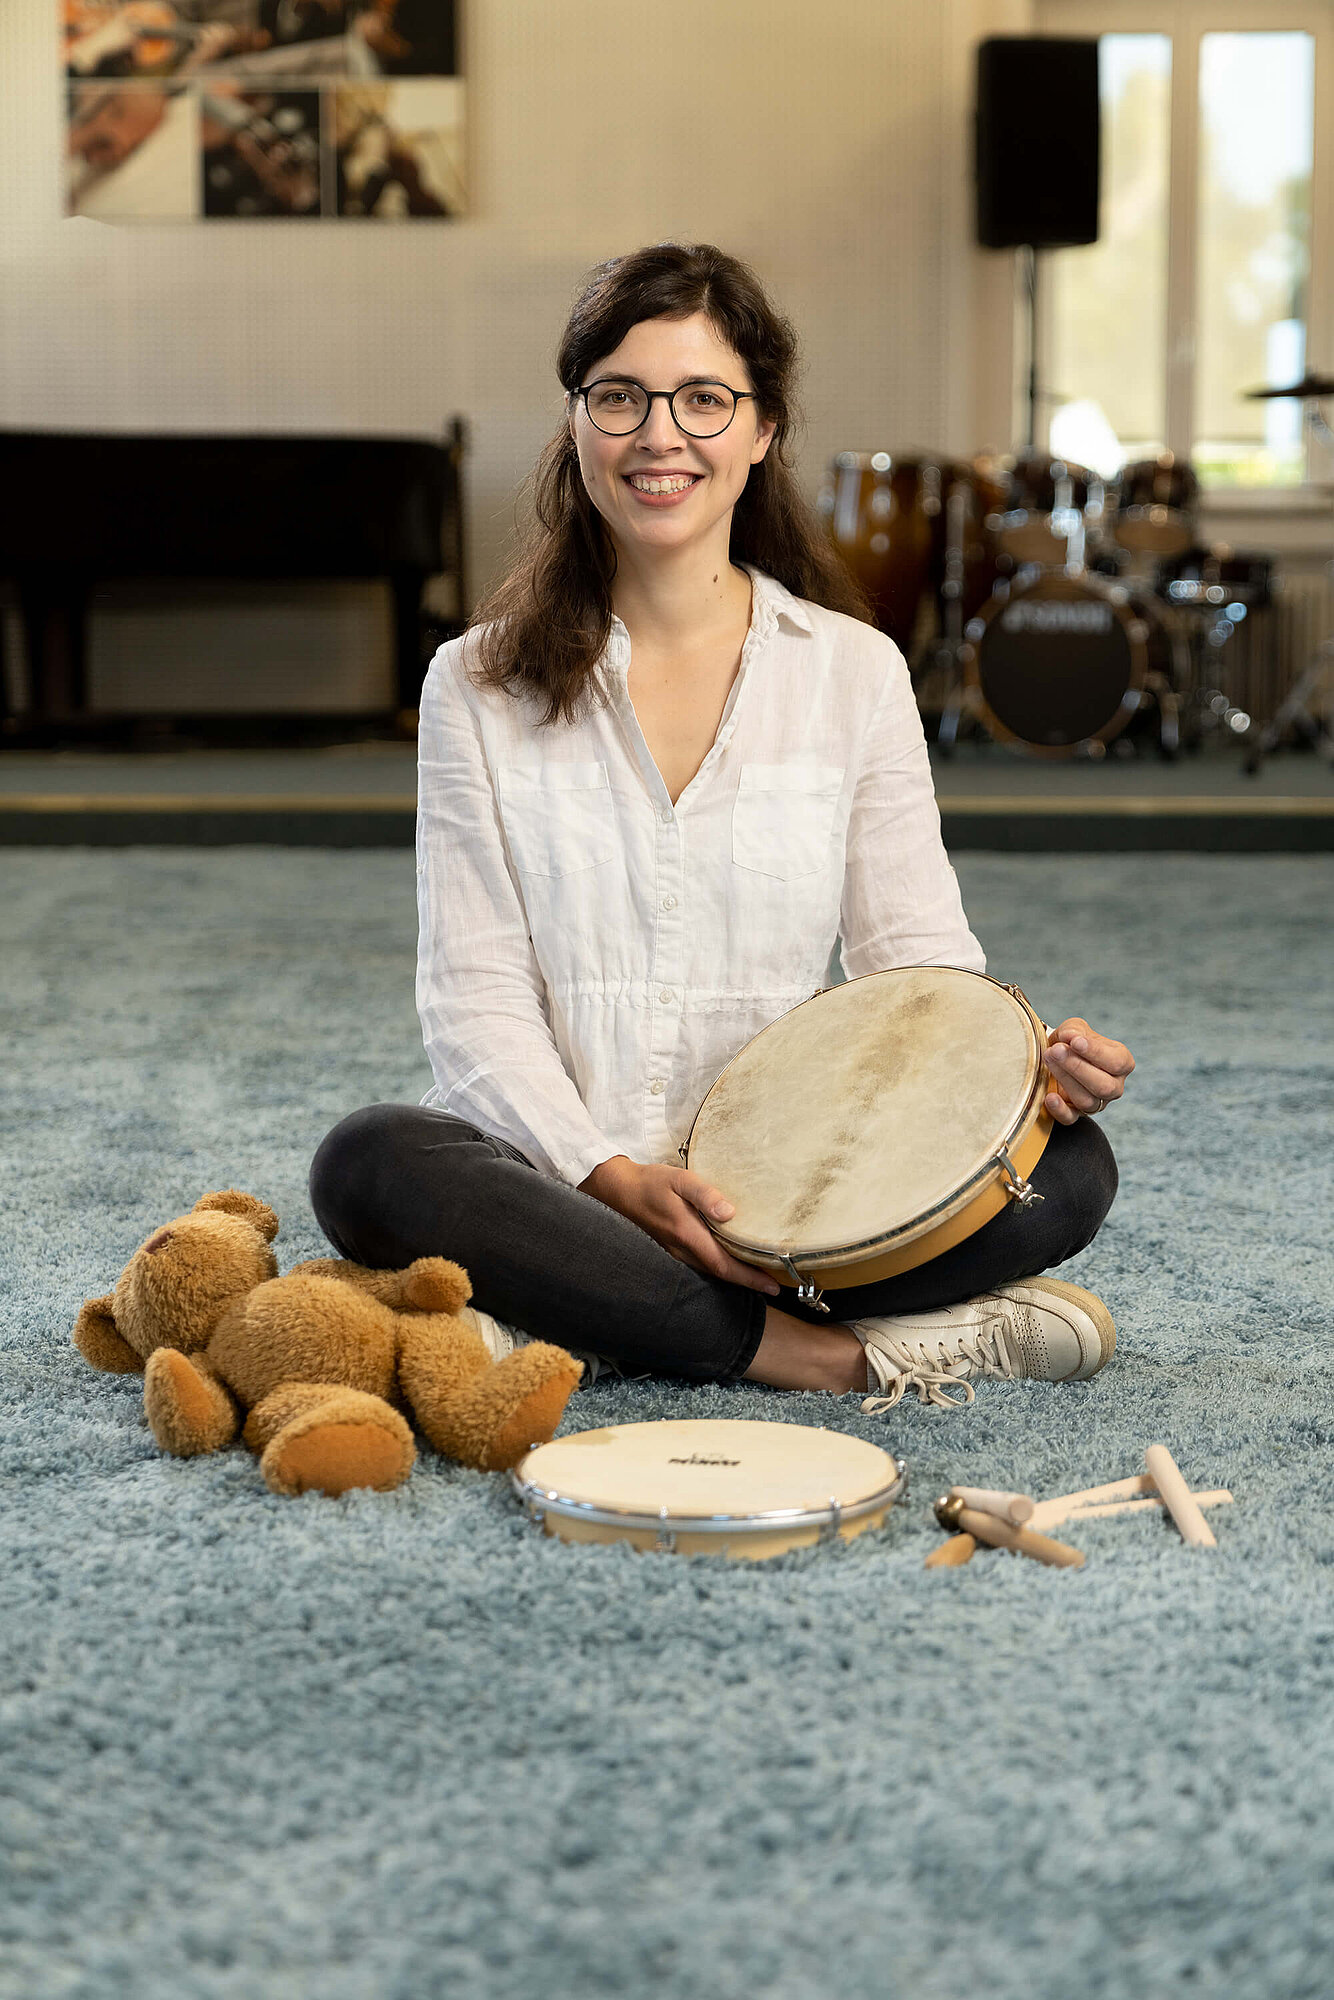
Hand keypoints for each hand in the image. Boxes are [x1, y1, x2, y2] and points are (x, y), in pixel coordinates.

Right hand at [579, 1156, 780, 1296]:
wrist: (619, 1190)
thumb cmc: (651, 1182)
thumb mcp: (680, 1180)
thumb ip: (706, 1195)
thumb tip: (730, 1212)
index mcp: (687, 1234)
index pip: (724, 1265)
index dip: (750, 1279)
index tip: (772, 1286)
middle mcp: (682, 1249)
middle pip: (721, 1273)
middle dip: (748, 1281)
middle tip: (774, 1284)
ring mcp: (675, 1252)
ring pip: (711, 1271)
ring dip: (735, 1275)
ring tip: (758, 1275)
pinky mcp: (672, 1247)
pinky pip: (701, 1263)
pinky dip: (720, 1266)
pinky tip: (731, 1260)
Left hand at [1043, 1018, 1134, 1124]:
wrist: (1055, 1055)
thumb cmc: (1070, 1041)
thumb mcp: (1074, 1028)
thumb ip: (1073, 1030)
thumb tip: (1070, 1036)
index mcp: (1122, 1062)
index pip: (1117, 1062)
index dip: (1096, 1053)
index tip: (1076, 1041)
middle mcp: (1113, 1086)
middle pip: (1104, 1086)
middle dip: (1078, 1067)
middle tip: (1056, 1051)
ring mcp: (1097, 1103)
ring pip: (1087, 1101)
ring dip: (1065, 1080)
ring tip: (1048, 1059)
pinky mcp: (1075, 1113)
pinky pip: (1070, 1118)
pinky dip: (1059, 1110)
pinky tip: (1049, 1097)